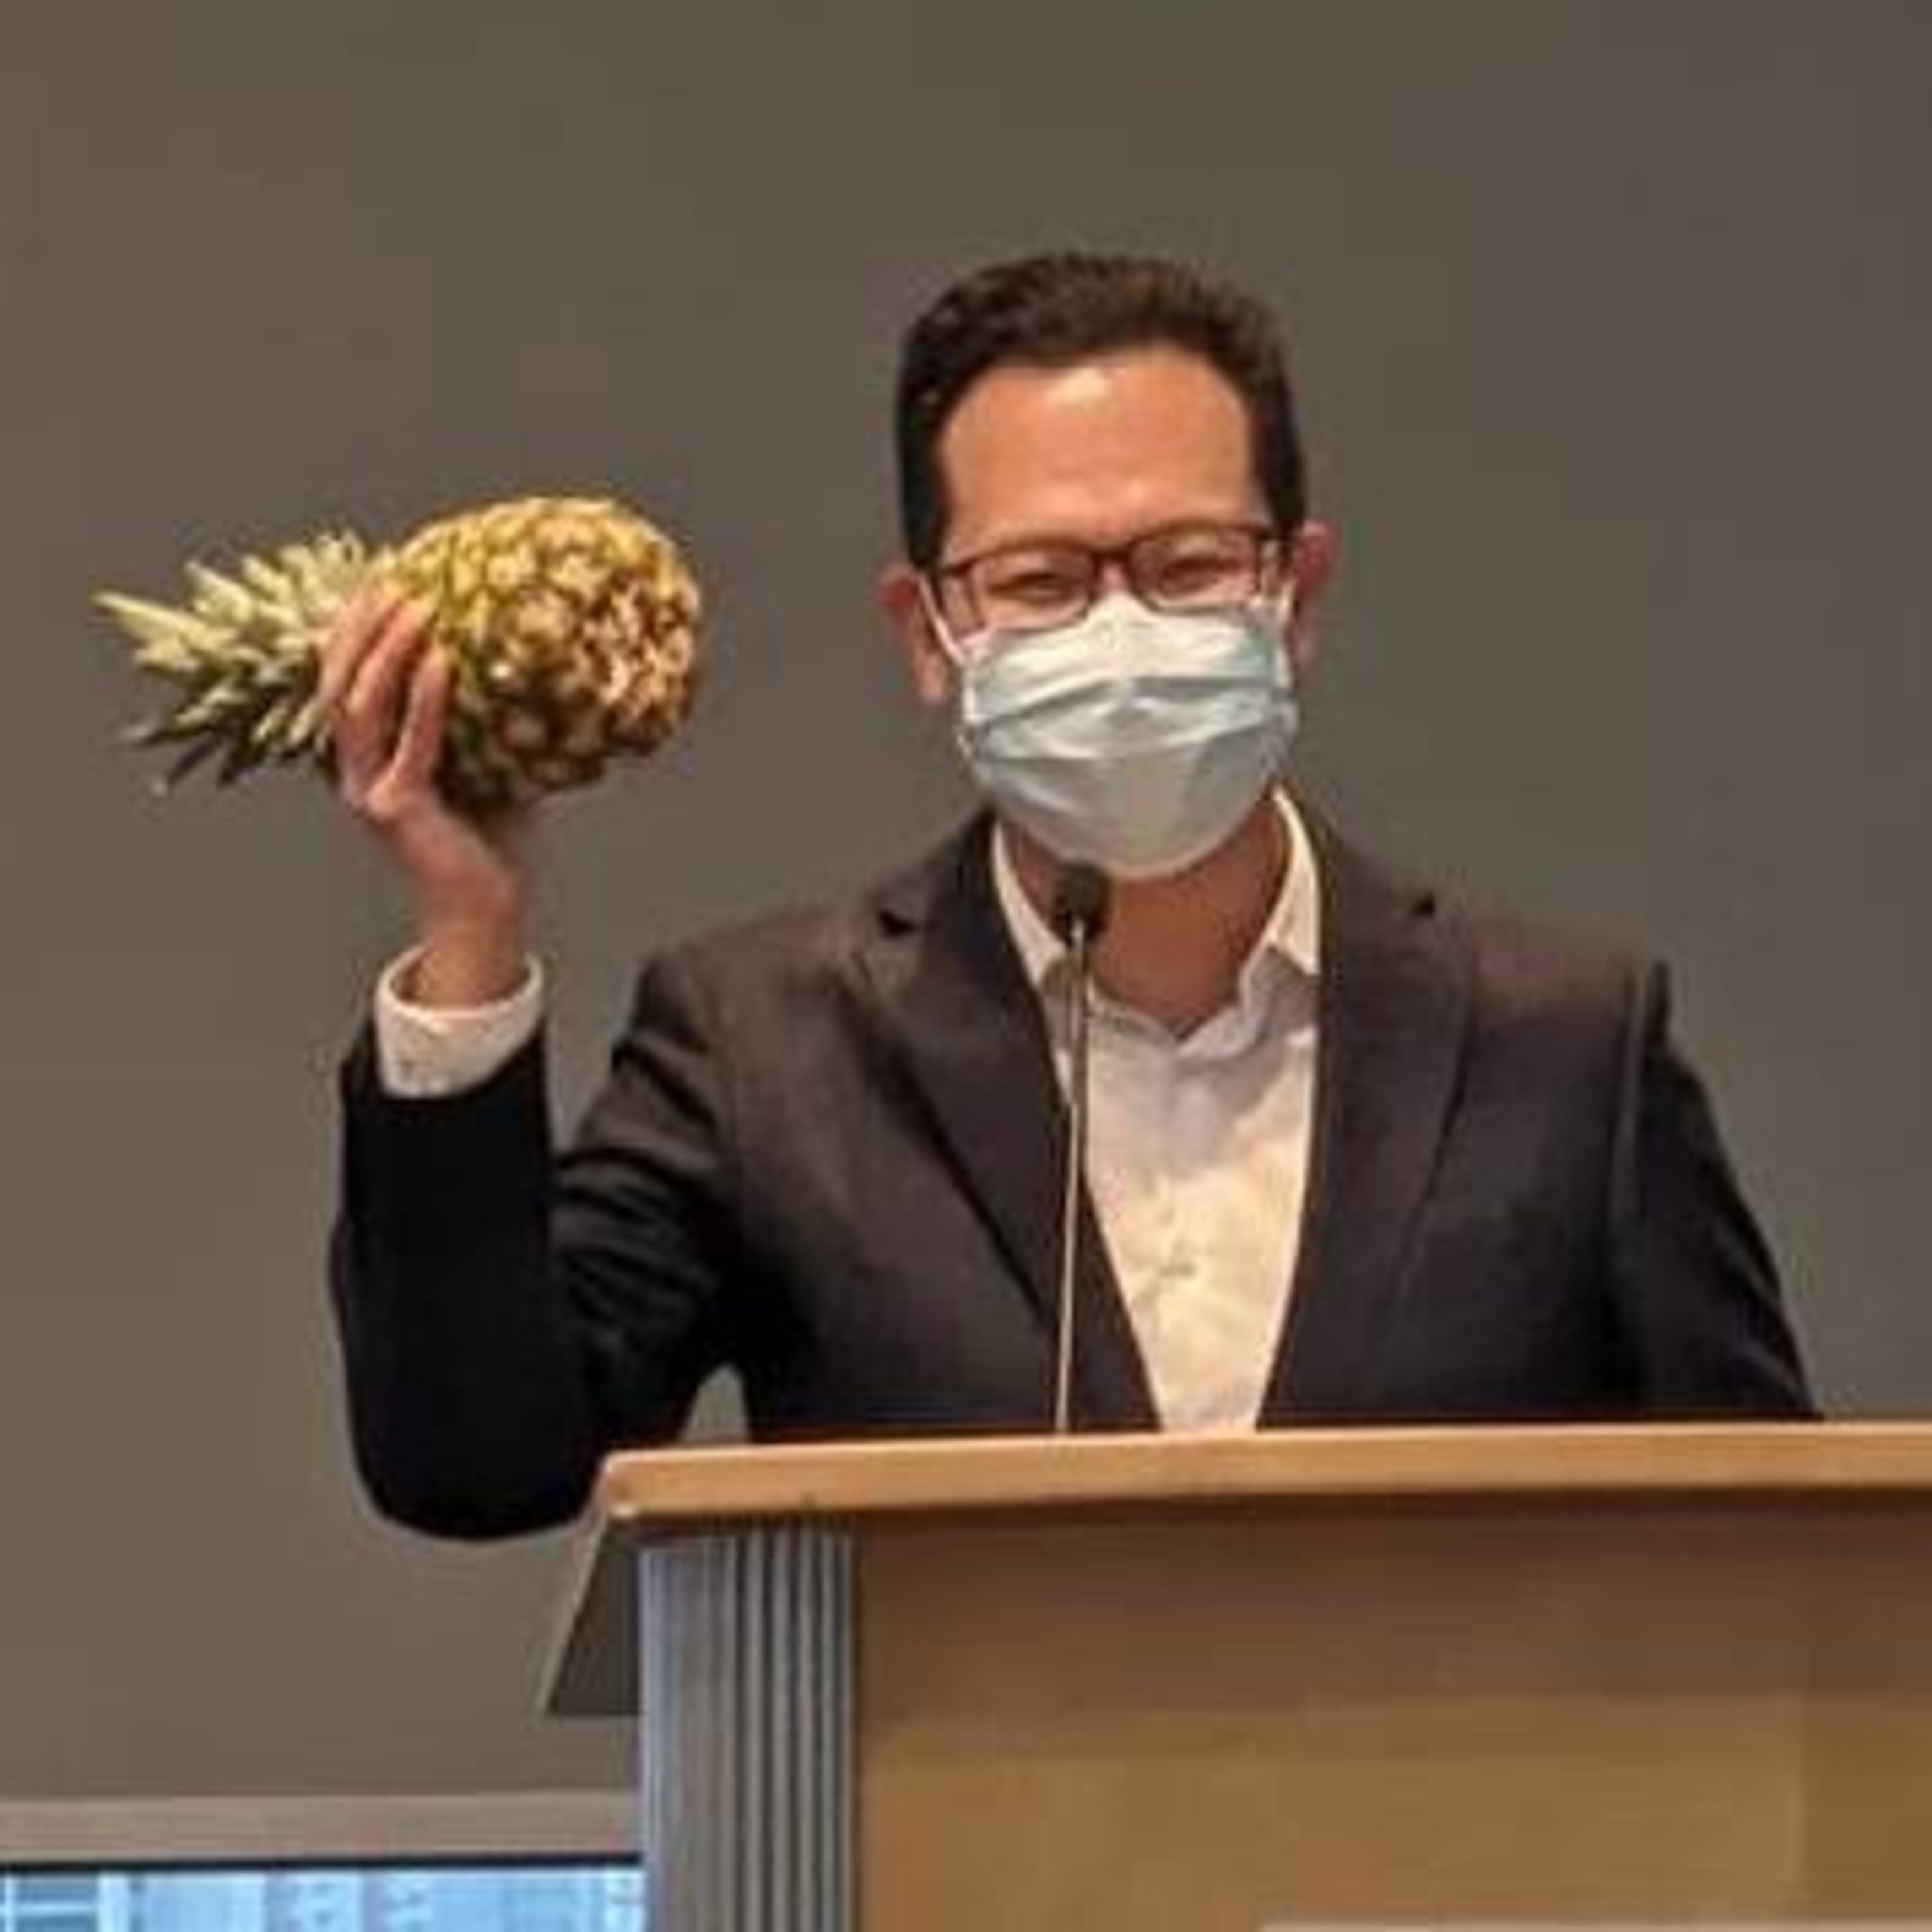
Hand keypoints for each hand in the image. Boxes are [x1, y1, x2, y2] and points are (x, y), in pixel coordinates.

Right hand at [317, 585, 533, 1005]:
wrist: (487, 906)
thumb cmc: (491, 833)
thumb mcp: (487, 758)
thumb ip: (488, 712)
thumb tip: (527, 650)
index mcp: (365, 754)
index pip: (341, 677)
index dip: (354, 627)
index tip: (381, 578)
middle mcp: (354, 769)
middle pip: (337, 680)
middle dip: (361, 626)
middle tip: (394, 580)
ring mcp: (368, 790)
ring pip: (360, 705)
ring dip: (386, 650)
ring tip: (418, 606)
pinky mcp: (395, 810)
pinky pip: (409, 742)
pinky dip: (425, 698)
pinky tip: (442, 660)